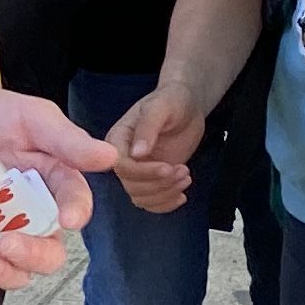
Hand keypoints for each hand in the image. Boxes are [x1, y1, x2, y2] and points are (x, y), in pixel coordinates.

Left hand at [0, 69, 109, 294]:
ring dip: (3, 274)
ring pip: (12, 270)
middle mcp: (30, 219)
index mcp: (54, 188)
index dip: (76, 212)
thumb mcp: (34, 119)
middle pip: (47, 252)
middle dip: (33, 255)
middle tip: (9, 243)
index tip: (70, 218)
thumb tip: (110, 155)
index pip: (74, 205)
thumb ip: (68, 140)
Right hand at [102, 79, 208, 213]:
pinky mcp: (152, 181)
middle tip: (183, 170)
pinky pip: (151, 203)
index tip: (168, 167)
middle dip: (160, 183)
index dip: (144, 172)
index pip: (121, 166)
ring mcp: (137, 172)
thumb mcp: (161, 107)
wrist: (187, 107)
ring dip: (166, 193)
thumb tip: (137, 153)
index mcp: (117, 139)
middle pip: (132, 186)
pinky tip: (181, 195)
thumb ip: (148, 127)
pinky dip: (167, 204)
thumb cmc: (172, 100)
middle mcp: (123, 158)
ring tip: (186, 176)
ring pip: (142, 198)